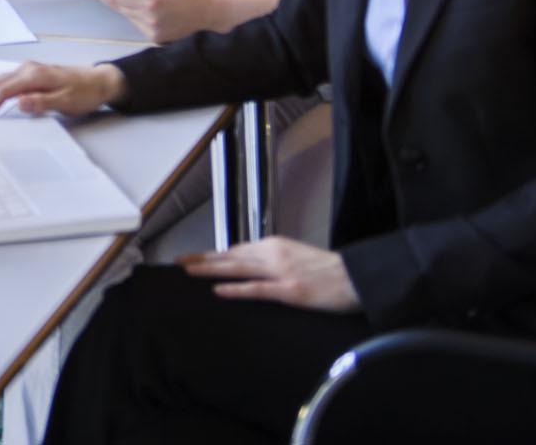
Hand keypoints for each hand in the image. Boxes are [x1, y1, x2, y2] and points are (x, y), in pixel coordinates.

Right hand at [0, 61, 125, 118]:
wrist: (99, 81)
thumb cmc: (85, 92)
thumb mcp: (66, 101)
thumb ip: (41, 102)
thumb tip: (18, 103)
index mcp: (34, 75)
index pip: (2, 89)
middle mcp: (27, 69)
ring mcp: (28, 70)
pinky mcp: (31, 74)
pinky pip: (6, 82)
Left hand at [88, 0, 235, 43]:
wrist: (217, 16)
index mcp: (152, 2)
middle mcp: (150, 20)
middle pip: (120, 7)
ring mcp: (153, 32)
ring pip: (128, 16)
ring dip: (127, 5)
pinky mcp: (157, 39)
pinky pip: (139, 24)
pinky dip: (138, 14)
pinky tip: (151, 8)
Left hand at [179, 238, 360, 312]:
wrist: (356, 277)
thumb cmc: (328, 270)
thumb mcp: (295, 255)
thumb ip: (272, 258)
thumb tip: (249, 262)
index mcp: (274, 245)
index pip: (236, 250)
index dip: (214, 254)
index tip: (194, 257)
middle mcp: (273, 254)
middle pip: (230, 256)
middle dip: (203, 259)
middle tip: (179, 261)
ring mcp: (280, 272)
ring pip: (237, 268)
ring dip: (210, 269)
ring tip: (188, 271)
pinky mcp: (290, 290)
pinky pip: (257, 289)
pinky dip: (236, 289)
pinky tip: (219, 290)